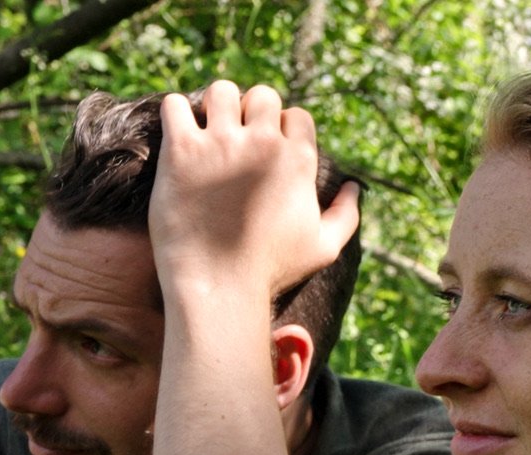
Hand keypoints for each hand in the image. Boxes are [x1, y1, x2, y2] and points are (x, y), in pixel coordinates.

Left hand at [147, 80, 360, 304]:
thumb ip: (346, 215)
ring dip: (215, 105)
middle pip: (261, 95)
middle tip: (236, 136)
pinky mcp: (182, 151)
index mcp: (298, 160)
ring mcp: (221, 144)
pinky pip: (176, 105)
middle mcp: (262, 144)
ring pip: (221, 91)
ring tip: (207, 129)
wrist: (219, 286)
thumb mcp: (324, 248)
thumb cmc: (272, 270)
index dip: (283, 128)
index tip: (268, 148)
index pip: (296, 116)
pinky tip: (179, 135)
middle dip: (250, 110)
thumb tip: (354, 187)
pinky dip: (176, 112)